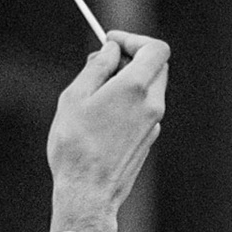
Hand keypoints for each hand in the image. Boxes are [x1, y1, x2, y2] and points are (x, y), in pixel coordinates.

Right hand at [46, 31, 168, 231]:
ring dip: (128, 82)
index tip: (112, 41)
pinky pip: (144, 110)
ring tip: (96, 95)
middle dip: (131, 58)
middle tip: (102, 64)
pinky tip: (102, 119)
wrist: (88, 193)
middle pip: (155, 66)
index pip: (155, 48)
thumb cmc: (75, 146)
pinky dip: (129, 103)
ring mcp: (153, 123)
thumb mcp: (75, 97)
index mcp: (136, 87)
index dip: (134, 39)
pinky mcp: (148, 140)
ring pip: (150, 89)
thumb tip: (111, 50)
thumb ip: (97, 67)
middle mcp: (152, 104)